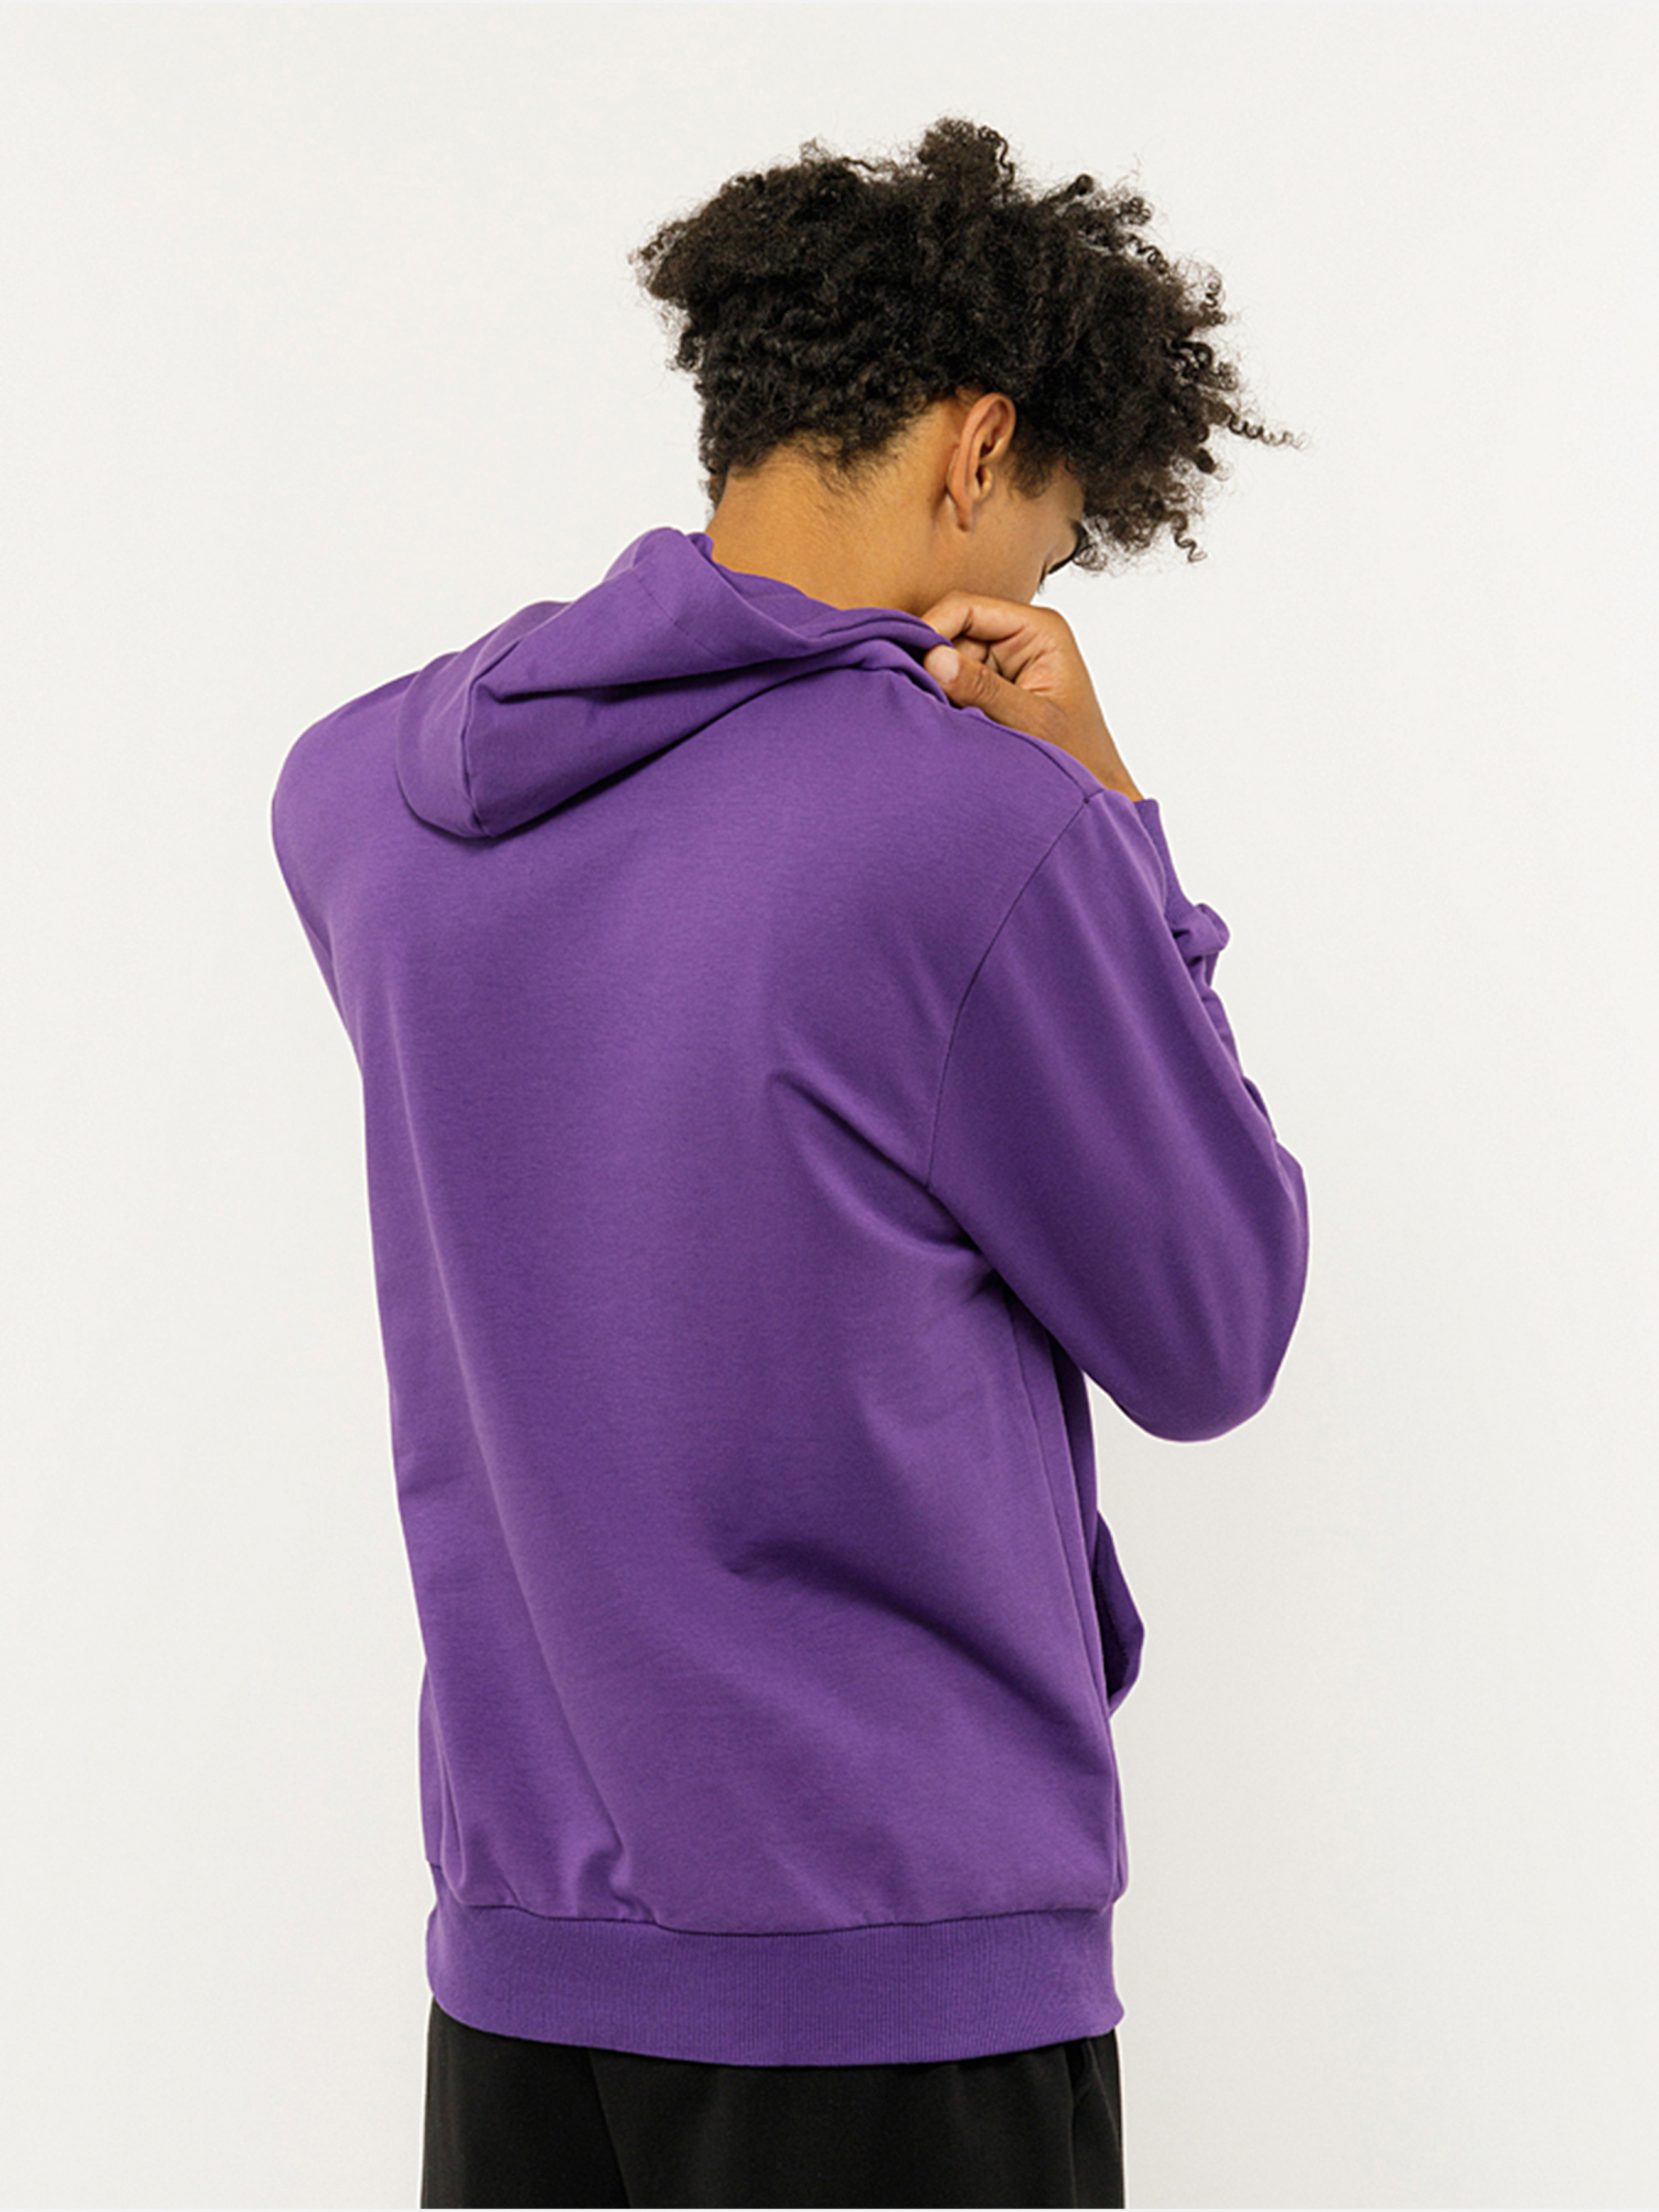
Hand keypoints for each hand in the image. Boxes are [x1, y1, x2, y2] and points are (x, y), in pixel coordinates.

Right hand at [919, 593, 1143, 801]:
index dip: (931, 628)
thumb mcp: (1030, 722)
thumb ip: (983, 690)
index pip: (967, 607)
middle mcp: (1019, 638)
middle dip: (931, 663)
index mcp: (1038, 630)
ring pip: (946, 661)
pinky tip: (945, 724)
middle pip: (952, 632)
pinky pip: (952, 685)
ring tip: (939, 718)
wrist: (1092, 795)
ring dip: (936, 688)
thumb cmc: (1078, 758)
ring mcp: (1003, 663)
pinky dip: (942, 704)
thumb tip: (933, 659)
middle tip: (916, 697)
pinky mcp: (991, 689)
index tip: (907, 662)